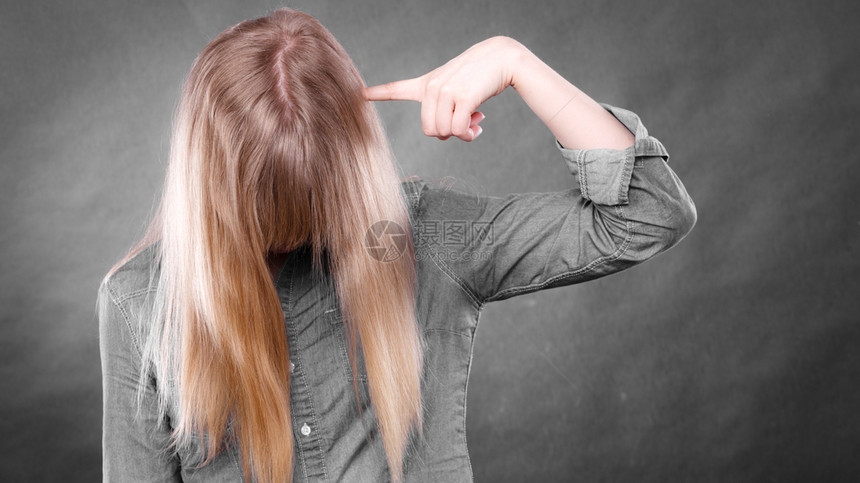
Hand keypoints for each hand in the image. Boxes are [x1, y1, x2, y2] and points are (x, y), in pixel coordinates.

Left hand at [363, 36, 526, 141]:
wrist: (501, 58)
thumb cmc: (479, 77)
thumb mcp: (456, 90)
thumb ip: (446, 112)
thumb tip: (448, 135)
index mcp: (426, 84)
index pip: (397, 88)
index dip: (378, 93)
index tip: (360, 93)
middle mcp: (432, 87)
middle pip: (429, 130)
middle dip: (448, 134)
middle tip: (466, 124)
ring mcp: (446, 91)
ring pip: (444, 132)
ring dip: (462, 134)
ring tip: (475, 121)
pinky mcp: (463, 97)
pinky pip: (459, 130)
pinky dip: (470, 134)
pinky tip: (479, 121)